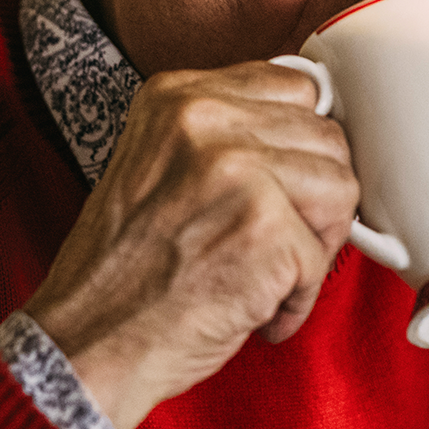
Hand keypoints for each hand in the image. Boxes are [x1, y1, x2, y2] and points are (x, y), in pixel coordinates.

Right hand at [23, 60, 357, 428]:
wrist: (87, 341)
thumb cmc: (124, 271)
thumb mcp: (158, 165)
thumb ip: (226, 135)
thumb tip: (310, 130)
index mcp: (176, 96)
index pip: (295, 88)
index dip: (298, 146)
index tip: (283, 183)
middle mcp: (204, 119)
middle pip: (325, 138)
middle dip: (312, 200)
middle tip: (269, 241)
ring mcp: (235, 169)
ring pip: (341, 189)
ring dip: (313, 244)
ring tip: (264, 271)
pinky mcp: (263, 227)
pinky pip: (323, 258)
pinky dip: (296, 298)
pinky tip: (252, 307)